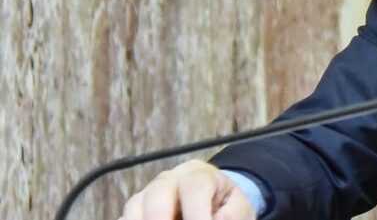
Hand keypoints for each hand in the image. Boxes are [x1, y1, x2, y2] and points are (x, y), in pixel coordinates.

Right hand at [120, 160, 254, 219]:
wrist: (212, 201)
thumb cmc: (224, 205)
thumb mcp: (238, 206)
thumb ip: (232, 214)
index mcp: (198, 174)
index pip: (194, 186)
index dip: (197, 213)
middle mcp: (169, 180)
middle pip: (157, 192)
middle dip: (161, 218)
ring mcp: (148, 194)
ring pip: (135, 207)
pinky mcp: (135, 211)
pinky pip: (124, 218)